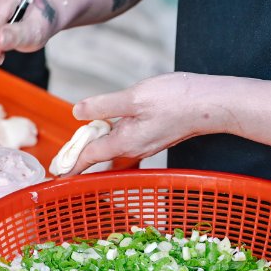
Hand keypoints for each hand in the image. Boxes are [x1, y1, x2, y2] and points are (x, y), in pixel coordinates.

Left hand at [66, 72, 231, 174]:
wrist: (213, 103)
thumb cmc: (176, 99)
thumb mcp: (133, 97)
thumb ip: (103, 106)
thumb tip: (77, 112)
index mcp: (125, 142)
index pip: (90, 156)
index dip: (71, 163)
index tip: (57, 173)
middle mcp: (135, 148)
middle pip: (101, 153)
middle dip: (83, 155)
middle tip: (65, 158)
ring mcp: (147, 144)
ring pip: (115, 146)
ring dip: (100, 144)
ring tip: (85, 139)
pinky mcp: (156, 136)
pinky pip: (128, 140)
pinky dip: (116, 135)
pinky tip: (115, 124)